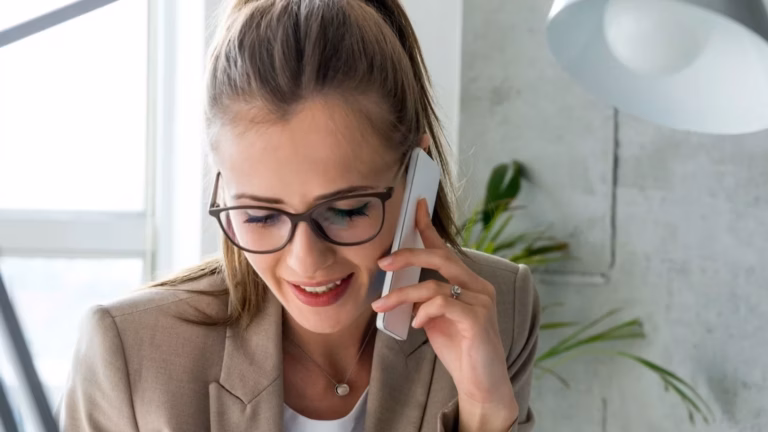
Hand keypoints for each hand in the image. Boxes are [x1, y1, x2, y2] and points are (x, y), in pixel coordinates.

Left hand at [371, 199, 517, 425]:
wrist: (481, 385)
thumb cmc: (460, 351)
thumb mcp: (435, 320)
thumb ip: (424, 301)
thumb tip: (400, 289)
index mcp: (469, 283)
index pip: (446, 249)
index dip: (428, 227)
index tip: (415, 206)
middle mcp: (478, 287)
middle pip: (441, 257)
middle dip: (408, 255)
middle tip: (382, 262)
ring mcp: (481, 302)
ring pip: (434, 285)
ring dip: (401, 294)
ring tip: (380, 305)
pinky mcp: (477, 320)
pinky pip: (443, 304)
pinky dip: (423, 312)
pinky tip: (415, 325)